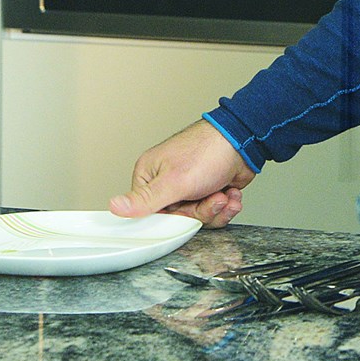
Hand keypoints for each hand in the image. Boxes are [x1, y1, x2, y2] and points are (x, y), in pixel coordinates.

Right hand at [111, 120, 254, 227]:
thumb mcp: (174, 181)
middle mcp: (167, 182)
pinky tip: (232, 193)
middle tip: (212, 198)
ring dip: (216, 209)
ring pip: (198, 217)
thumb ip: (146, 200)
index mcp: (150, 177)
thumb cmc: (208, 151)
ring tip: (224, 194)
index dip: (172, 219)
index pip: (150, 215)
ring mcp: (188, 186)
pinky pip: (213, 212)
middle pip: (178, 218)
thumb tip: (114, 206)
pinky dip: (226, 205)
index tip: (186, 213)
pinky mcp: (207, 190)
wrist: (245, 141)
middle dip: (201, 212)